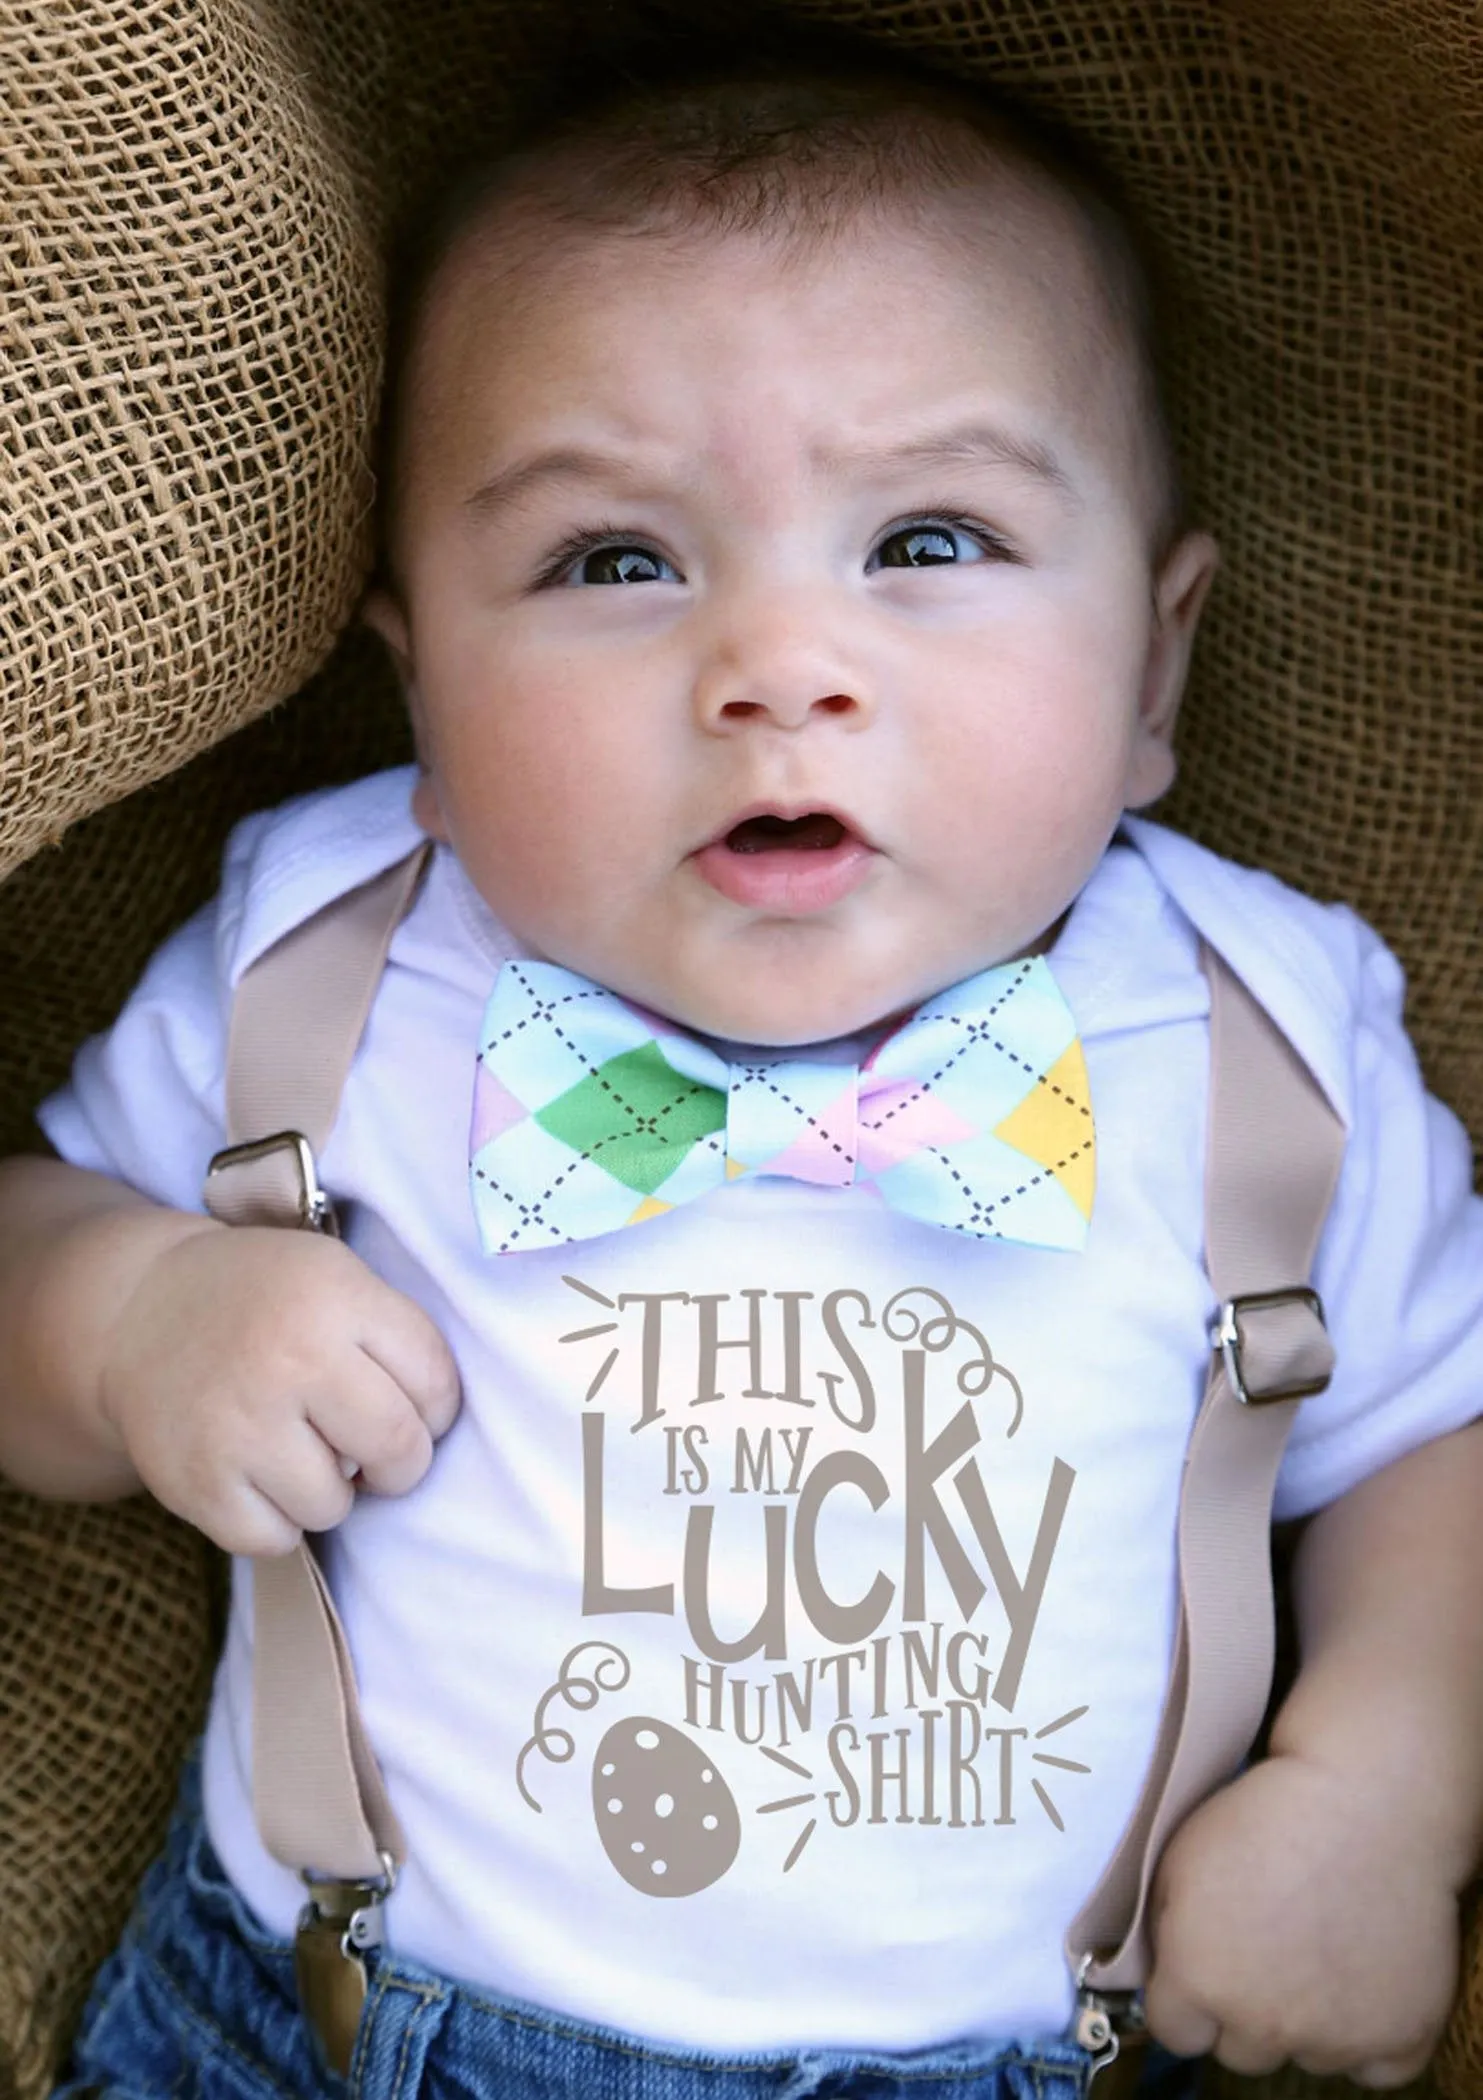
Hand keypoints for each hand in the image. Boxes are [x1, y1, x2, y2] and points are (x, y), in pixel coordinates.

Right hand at [96, 1214, 459, 1555]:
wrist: (142, 1308)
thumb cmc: (267, 1301)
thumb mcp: (337, 1277)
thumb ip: (395, 1338)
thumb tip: (434, 1433)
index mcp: (335, 1298)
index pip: (435, 1384)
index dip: (435, 1408)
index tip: (409, 1406)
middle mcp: (287, 1358)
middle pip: (398, 1449)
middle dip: (398, 1462)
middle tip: (368, 1446)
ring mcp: (237, 1424)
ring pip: (334, 1506)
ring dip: (329, 1491)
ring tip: (299, 1450)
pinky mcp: (194, 1481)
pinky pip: (273, 1539)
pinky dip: (275, 1521)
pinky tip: (259, 1477)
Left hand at [1144, 1750, 1459, 2084]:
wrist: (1362, 1800)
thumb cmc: (1264, 1815)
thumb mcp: (1176, 1861)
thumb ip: (1164, 1934)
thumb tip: (1164, 1974)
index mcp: (1201, 1982)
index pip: (1174, 2031)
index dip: (1185, 1997)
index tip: (1202, 1966)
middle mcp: (1264, 2025)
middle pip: (1240, 2049)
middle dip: (1244, 2008)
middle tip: (1266, 1948)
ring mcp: (1336, 2038)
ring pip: (1306, 2054)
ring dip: (1307, 2018)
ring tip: (1320, 1947)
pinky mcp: (1400, 2035)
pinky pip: (1376, 2066)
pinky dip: (1370, 2034)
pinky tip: (1362, 1982)